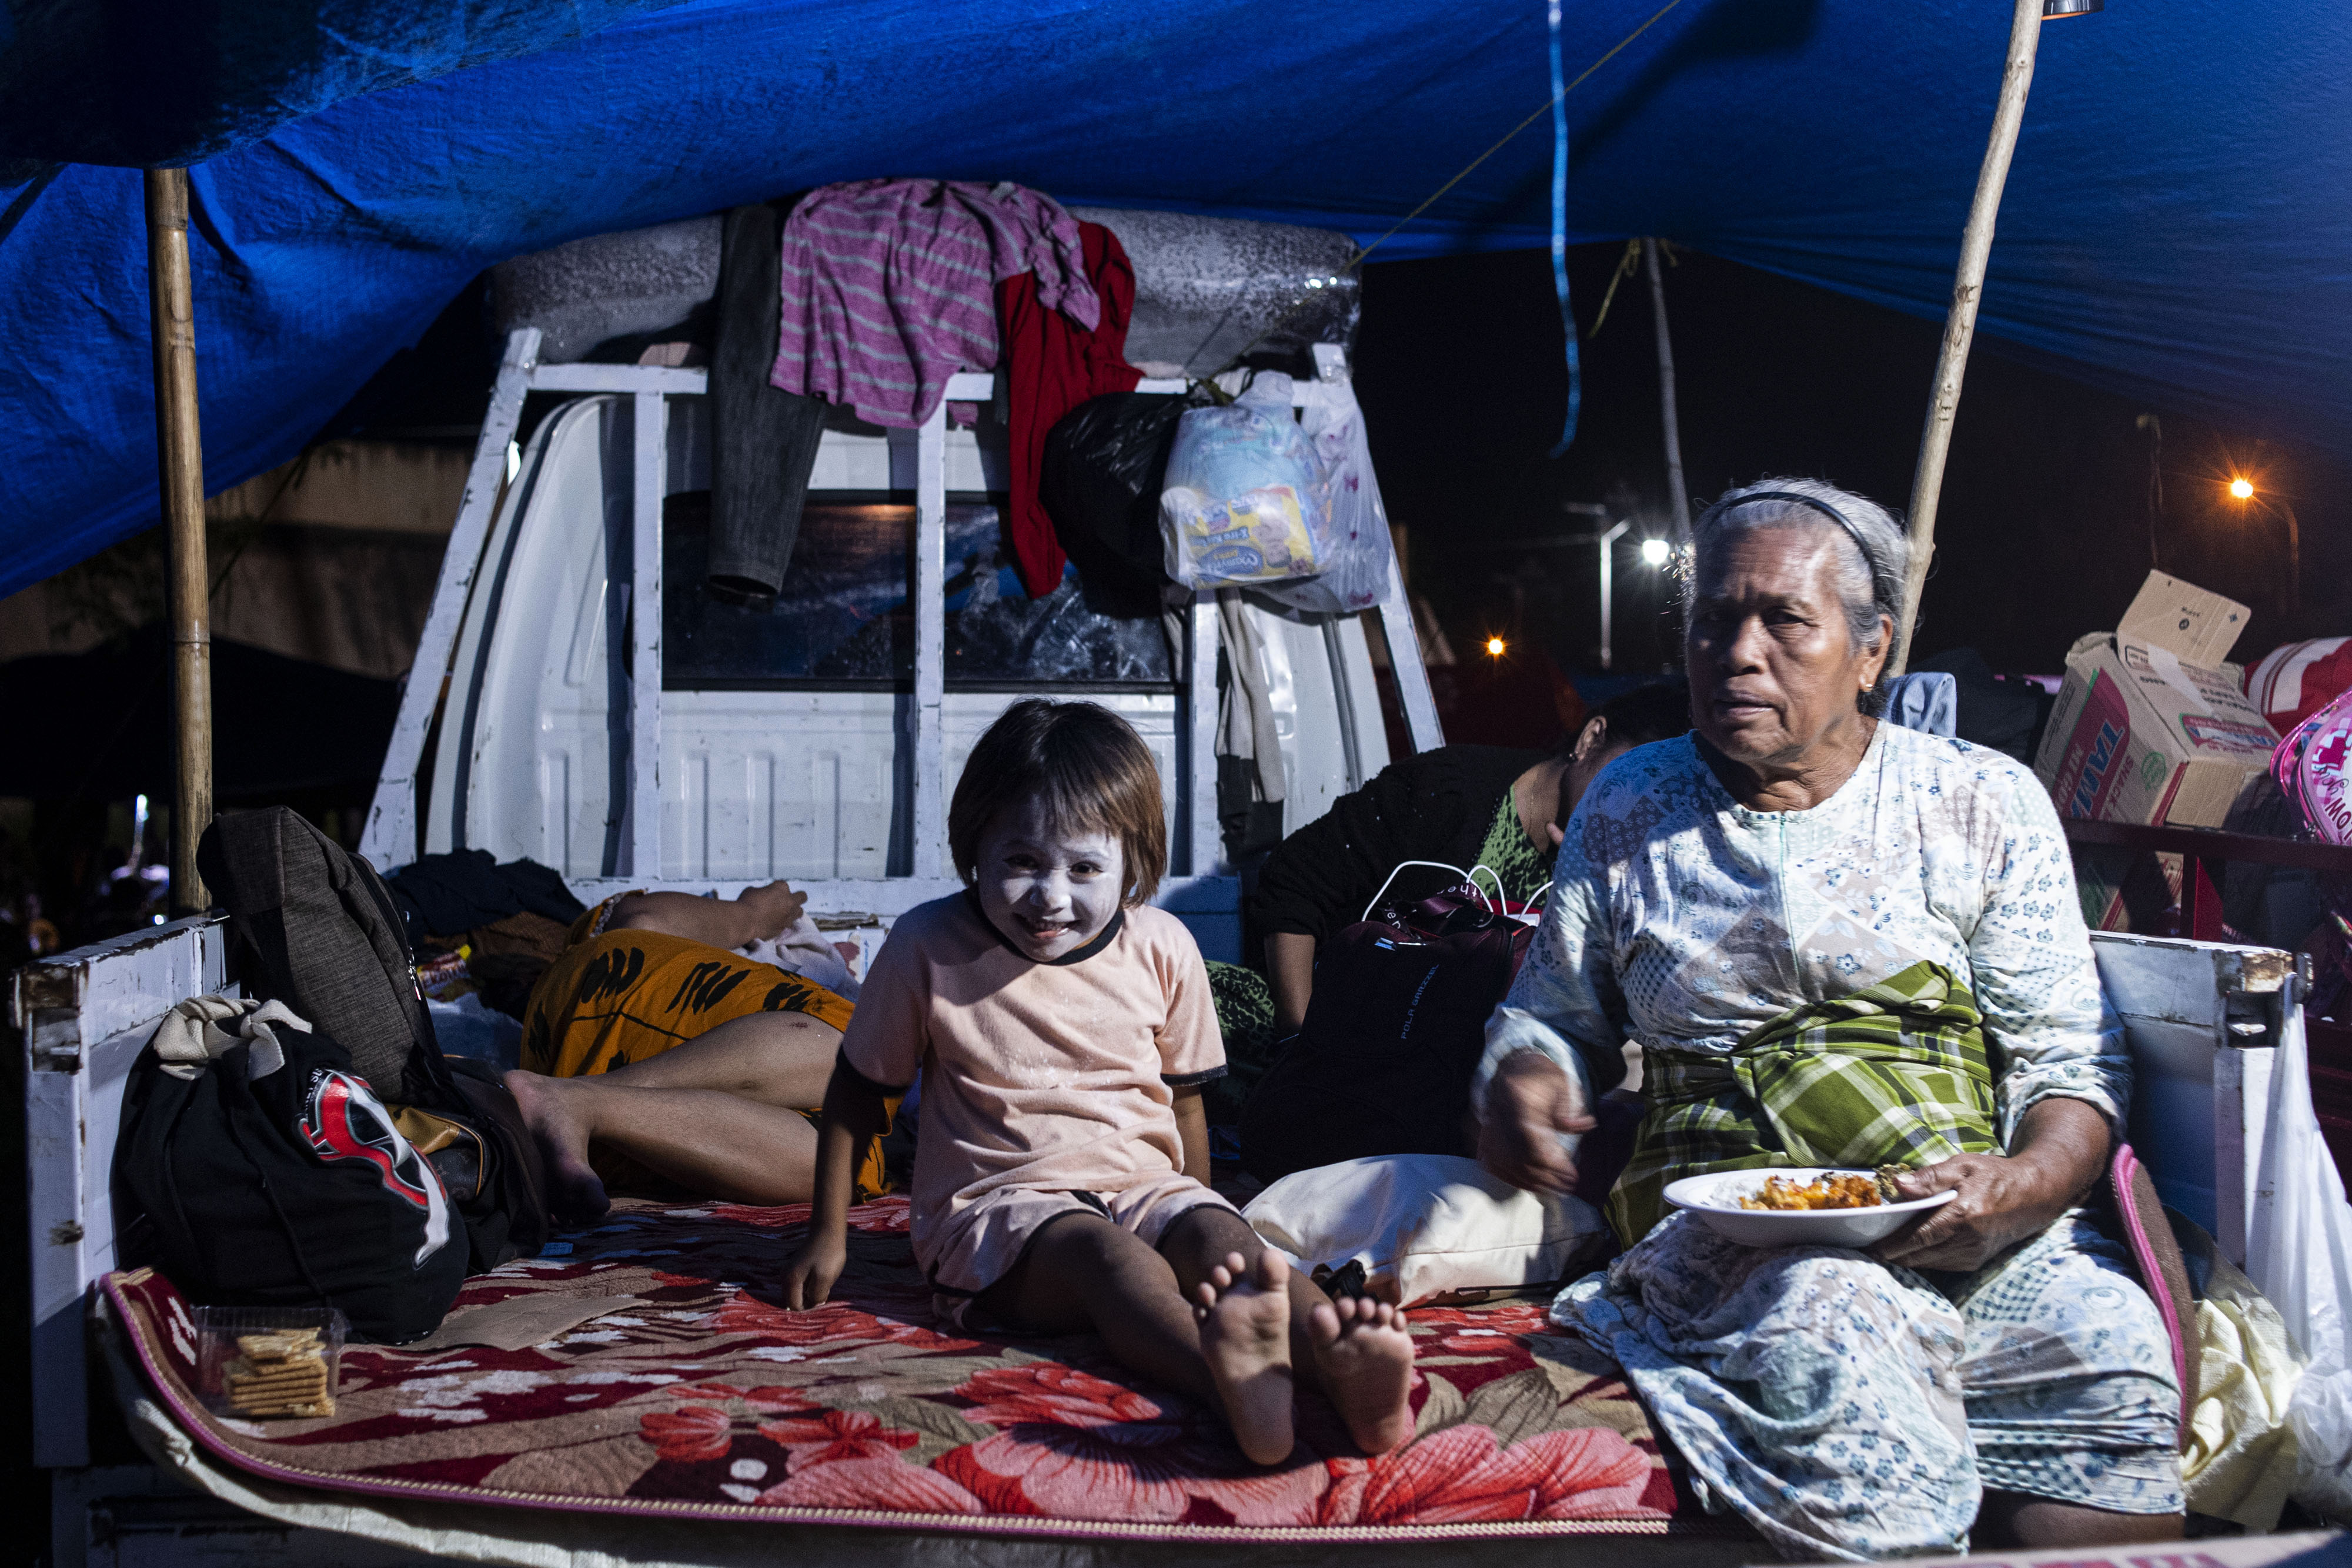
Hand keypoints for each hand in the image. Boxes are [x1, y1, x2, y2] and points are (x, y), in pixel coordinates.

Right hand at [735, 880, 807, 942]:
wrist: (744, 923)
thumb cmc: (746, 903)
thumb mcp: (752, 890)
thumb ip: (761, 891)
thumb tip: (760, 895)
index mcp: (781, 887)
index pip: (783, 885)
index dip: (775, 889)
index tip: (768, 893)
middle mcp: (789, 901)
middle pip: (802, 897)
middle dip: (796, 897)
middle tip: (785, 901)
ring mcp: (789, 915)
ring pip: (800, 912)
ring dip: (793, 911)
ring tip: (783, 913)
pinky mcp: (784, 928)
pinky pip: (788, 924)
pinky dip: (784, 922)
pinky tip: (775, 922)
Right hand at [780, 1233, 847, 1309]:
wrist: (828, 1230)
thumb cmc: (828, 1254)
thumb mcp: (825, 1278)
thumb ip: (816, 1295)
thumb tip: (813, 1305)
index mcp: (790, 1281)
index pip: (795, 1307)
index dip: (809, 1309)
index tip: (822, 1303)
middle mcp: (785, 1277)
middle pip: (794, 1301)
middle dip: (808, 1302)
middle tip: (824, 1294)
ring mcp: (790, 1272)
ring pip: (798, 1293)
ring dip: (810, 1294)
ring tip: (824, 1286)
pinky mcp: (796, 1268)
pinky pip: (801, 1285)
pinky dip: (810, 1287)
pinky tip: (821, 1280)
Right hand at [1476, 1050, 1593, 1193]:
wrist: (1512, 1066)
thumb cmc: (1541, 1076)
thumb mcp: (1562, 1083)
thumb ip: (1570, 1108)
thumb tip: (1583, 1126)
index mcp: (1517, 1098)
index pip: (1529, 1139)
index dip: (1551, 1163)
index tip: (1571, 1175)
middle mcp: (1497, 1113)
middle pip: (1516, 1157)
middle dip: (1544, 1178)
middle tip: (1567, 1187)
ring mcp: (1486, 1125)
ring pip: (1503, 1164)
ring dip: (1529, 1182)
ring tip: (1554, 1189)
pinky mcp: (1483, 1134)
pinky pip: (1491, 1163)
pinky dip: (1510, 1177)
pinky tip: (1530, 1184)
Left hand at [1870, 1152, 2072, 1271]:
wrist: (2034, 1196)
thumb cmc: (1995, 1176)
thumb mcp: (1962, 1166)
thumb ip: (1930, 1178)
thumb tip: (1897, 1185)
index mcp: (1964, 1215)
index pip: (1920, 1237)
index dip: (1892, 1245)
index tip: (1869, 1247)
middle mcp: (1969, 1241)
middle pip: (1920, 1255)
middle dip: (1891, 1253)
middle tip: (1863, 1246)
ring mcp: (1973, 1255)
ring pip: (1928, 1263)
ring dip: (1904, 1257)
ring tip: (1879, 1247)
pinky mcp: (1975, 1262)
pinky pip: (1940, 1264)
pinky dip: (1921, 1258)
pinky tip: (1906, 1248)